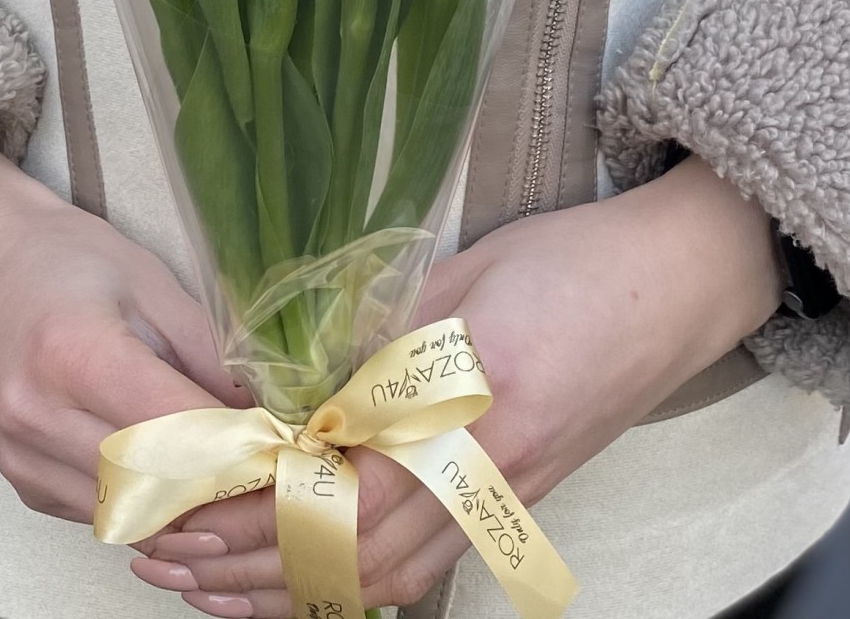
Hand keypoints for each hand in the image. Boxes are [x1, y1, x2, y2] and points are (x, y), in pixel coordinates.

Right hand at [0, 135, 245, 522]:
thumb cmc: (69, 258)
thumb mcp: (151, 281)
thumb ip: (206, 352)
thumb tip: (261, 414)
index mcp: (75, 353)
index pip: (173, 429)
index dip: (236, 445)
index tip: (283, 446)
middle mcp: (38, 415)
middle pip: (152, 485)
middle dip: (222, 489)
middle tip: (271, 478)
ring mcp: (22, 455)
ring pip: (128, 515)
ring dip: (188, 508)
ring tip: (236, 484)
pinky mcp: (20, 478)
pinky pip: (100, 513)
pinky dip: (147, 505)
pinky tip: (177, 478)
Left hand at [132, 157, 781, 615]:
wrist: (681, 282)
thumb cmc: (577, 262)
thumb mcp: (470, 277)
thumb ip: (386, 340)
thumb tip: (306, 389)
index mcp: (475, 406)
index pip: (348, 486)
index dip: (260, 507)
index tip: (188, 502)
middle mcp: (491, 473)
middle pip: (357, 552)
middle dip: (253, 562)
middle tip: (169, 553)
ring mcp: (509, 497)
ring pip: (389, 579)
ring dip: (294, 586)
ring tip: (213, 582)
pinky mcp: (518, 501)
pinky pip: (427, 567)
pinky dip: (355, 584)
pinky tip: (307, 578)